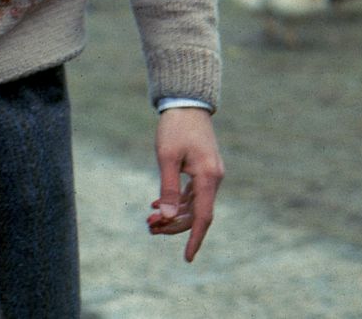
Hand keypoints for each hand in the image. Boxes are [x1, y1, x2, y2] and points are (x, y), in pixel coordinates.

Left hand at [149, 107, 222, 261]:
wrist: (187, 102)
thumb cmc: (175, 127)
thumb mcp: (167, 158)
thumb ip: (168, 190)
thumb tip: (167, 218)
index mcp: (207, 176)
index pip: (203, 217)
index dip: (194, 239)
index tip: (187, 259)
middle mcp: (213, 178)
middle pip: (196, 214)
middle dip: (173, 225)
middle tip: (148, 227)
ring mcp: (210, 173)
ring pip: (194, 205)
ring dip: (173, 215)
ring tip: (149, 219)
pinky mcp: (204, 169)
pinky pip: (192, 194)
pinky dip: (176, 202)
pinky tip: (156, 204)